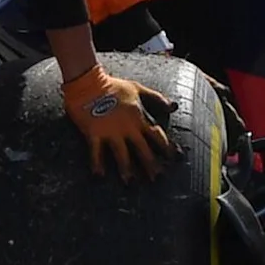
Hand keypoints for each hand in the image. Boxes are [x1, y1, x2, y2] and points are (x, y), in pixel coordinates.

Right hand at [61, 64, 176, 179]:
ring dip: (127, 170)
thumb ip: (156, 98)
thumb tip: (174, 106)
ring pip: (122, 154)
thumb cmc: (113, 85)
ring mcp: (110, 132)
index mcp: (138, 118)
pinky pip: (96, 152)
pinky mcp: (94, 133)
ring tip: (131, 183)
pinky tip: (99, 176)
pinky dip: (97, 164)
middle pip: (142, 150)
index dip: (167, 148)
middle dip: (151, 165)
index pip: (157, 136)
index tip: (175, 159)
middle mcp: (127, 128)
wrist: (88, 82)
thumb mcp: (138, 88)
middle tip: (157, 178)